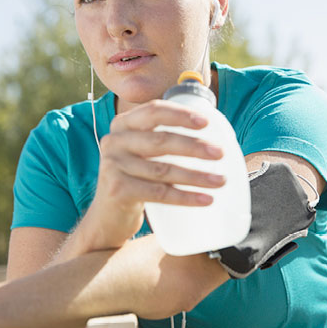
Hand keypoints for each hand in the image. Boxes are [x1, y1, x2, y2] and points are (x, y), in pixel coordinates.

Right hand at [83, 99, 225, 249]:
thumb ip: (162, 137)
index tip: (207, 122)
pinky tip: (206, 199)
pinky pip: (159, 193)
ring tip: (220, 180)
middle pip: (161, 140)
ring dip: (196, 176)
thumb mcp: (141, 152)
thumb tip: (210, 134)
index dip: (181, 115)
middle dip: (195, 146)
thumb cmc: (135, 179)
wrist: (106, 216)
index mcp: (122, 124)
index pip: (154, 110)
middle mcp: (114, 141)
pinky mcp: (117, 190)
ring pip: (163, 169)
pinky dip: (186, 197)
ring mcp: (113, 166)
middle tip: (220, 153)